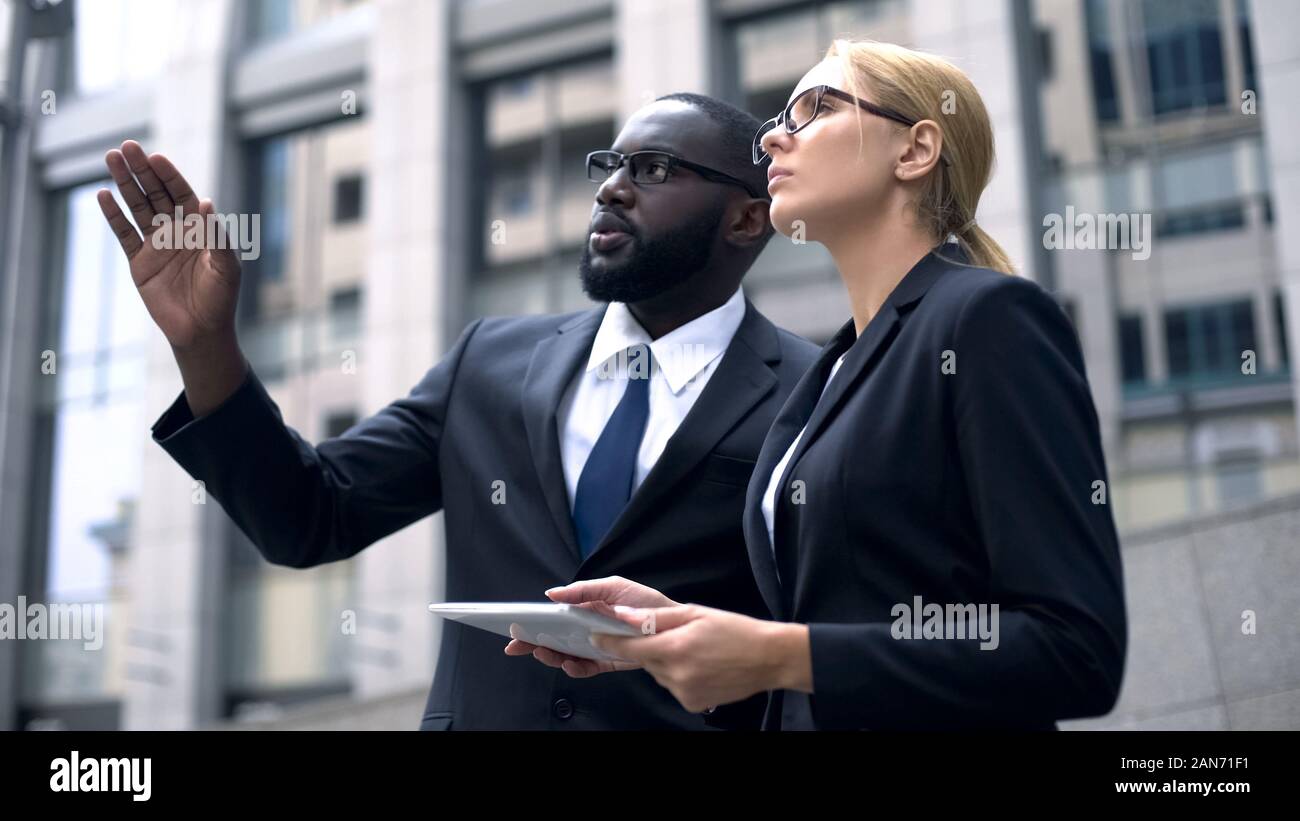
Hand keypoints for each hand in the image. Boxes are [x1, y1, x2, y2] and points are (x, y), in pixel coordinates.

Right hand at [96, 140, 240, 350]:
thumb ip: (216, 236)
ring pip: (137, 207)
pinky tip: (103, 195)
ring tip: (111, 158)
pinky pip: (124, 233)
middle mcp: (177, 230)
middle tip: (127, 147)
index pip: (182, 194)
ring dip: (124, 184)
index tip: (156, 158)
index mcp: (201, 228)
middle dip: (142, 171)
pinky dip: (114, 215)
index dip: (169, 176)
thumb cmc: (221, 298)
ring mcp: (156, 244)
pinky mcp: (139, 261)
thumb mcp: (226, 267)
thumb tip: (207, 202)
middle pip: (156, 194)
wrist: (201, 331)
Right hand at [504, 576, 678, 677]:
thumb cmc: (644, 602)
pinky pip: (588, 668)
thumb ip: (583, 589)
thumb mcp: (613, 587)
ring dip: (551, 656)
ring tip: (542, 651)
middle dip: (532, 643)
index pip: (553, 619)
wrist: (674, 624)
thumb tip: (552, 593)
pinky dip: (576, 669)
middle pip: (553, 639)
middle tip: (516, 646)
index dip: (532, 623)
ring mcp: (596, 647)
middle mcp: (587, 631)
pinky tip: (569, 664)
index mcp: (585, 610)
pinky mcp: (609, 662)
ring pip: (566, 656)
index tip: (512, 627)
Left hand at [589, 604, 811, 713]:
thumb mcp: (694, 613)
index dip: (609, 641)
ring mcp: (683, 692)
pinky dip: (678, 675)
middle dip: (648, 648)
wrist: (768, 658)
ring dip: (665, 661)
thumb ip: (656, 617)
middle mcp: (675, 675)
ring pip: (658, 674)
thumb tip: (622, 616)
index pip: (628, 648)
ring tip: (693, 650)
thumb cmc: (735, 630)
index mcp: (674, 649)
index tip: (595, 635)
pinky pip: (672, 686)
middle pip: (644, 661)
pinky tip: (700, 665)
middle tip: (672, 636)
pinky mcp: (691, 703)